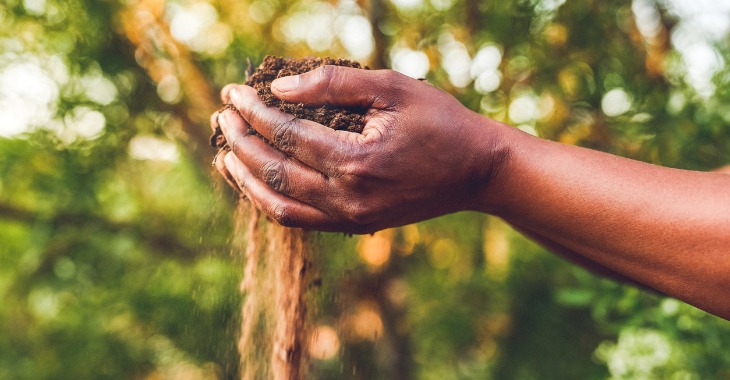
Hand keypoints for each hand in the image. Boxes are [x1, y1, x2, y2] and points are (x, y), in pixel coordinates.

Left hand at [214, 66, 509, 232]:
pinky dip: (271, 200)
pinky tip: (256, 180)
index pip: (287, 136)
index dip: (254, 113)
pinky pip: (299, 219)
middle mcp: (348, 198)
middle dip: (240, 142)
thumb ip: (334, 85)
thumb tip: (279, 89)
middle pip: (274, 171)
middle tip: (222, 117)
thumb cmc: (440, 122)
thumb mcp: (393, 88)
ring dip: (245, 179)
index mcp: (357, 161)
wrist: (477, 171)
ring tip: (225, 153)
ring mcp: (351, 219)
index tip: (233, 93)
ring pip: (279, 205)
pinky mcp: (355, 227)